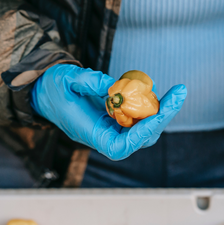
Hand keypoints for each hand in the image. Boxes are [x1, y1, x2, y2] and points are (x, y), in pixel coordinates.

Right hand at [31, 64, 186, 160]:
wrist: (44, 90)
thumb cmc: (52, 87)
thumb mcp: (66, 78)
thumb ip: (88, 80)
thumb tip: (114, 85)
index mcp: (89, 133)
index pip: (120, 147)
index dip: (141, 134)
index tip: (157, 114)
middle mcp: (103, 135)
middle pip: (140, 138)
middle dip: (163, 117)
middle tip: (179, 93)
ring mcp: (111, 128)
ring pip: (144, 130)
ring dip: (161, 112)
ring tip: (174, 92)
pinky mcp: (116, 119)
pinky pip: (139, 119)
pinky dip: (151, 106)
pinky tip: (156, 91)